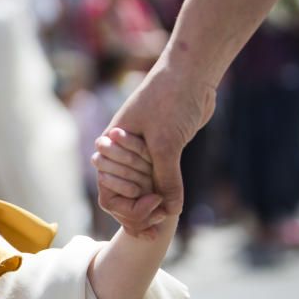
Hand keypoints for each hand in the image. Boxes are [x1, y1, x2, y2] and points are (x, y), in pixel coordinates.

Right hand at [98, 62, 215, 236]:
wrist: (191, 73)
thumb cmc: (170, 101)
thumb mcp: (167, 143)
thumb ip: (166, 179)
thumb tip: (171, 212)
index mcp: (112, 145)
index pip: (108, 189)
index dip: (127, 207)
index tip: (154, 209)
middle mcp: (122, 150)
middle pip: (121, 193)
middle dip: (137, 211)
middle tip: (158, 224)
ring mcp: (141, 150)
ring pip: (140, 187)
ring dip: (151, 205)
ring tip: (163, 220)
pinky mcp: (161, 148)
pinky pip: (157, 178)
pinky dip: (163, 194)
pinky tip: (172, 206)